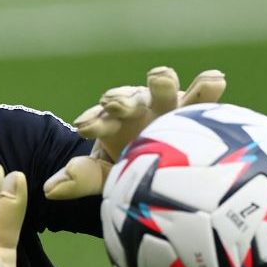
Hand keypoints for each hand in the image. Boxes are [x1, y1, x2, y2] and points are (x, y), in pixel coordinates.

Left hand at [43, 66, 225, 199]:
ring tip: (159, 77)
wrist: (170, 167)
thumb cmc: (133, 168)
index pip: (101, 120)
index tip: (84, 126)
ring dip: (161, 84)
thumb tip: (49, 190)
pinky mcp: (197, 107)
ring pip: (163, 91)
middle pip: (129, 101)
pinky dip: (207, 88)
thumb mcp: (108, 176)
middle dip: (122, 101)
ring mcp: (168, 104)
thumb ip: (83, 178)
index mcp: (113, 122)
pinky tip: (216, 80)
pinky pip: (203, 96)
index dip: (94, 122)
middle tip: (114, 103)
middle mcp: (139, 108)